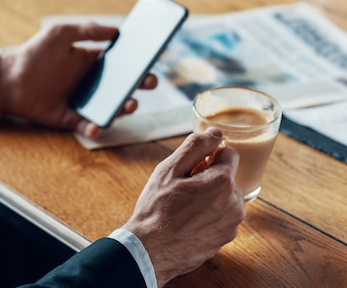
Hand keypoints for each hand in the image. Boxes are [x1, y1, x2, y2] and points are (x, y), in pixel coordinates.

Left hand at [0, 22, 156, 137]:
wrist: (9, 78)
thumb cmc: (35, 52)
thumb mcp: (60, 33)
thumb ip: (88, 30)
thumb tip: (117, 30)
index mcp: (92, 61)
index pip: (122, 62)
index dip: (139, 61)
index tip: (155, 57)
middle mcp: (91, 82)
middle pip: (123, 86)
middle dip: (139, 85)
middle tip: (149, 82)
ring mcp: (83, 101)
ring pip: (111, 108)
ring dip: (123, 108)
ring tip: (129, 104)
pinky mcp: (70, 118)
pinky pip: (87, 125)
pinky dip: (94, 128)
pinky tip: (96, 125)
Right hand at [121, 128, 245, 286]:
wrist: (150, 250)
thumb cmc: (156, 209)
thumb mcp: (169, 170)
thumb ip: (195, 147)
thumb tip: (215, 133)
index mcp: (222, 182)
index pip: (229, 153)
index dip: (208, 157)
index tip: (191, 168)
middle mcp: (234, 204)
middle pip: (227, 177)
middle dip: (208, 178)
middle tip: (182, 189)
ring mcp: (231, 224)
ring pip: (224, 198)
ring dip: (209, 198)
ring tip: (183, 207)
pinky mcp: (225, 239)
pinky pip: (221, 217)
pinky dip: (208, 216)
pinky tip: (187, 221)